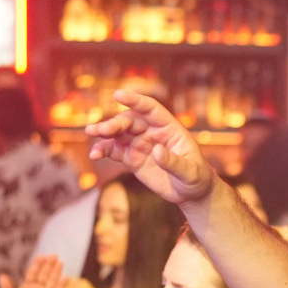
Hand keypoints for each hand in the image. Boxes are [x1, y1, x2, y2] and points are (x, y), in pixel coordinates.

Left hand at [0, 254, 65, 287]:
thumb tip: (1, 275)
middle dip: (49, 265)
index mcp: (27, 287)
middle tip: (53, 255)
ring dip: (56, 272)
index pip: (33, 273)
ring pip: (52, 281)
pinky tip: (65, 278)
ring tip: (60, 262)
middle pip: (44, 274)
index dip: (38, 264)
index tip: (42, 256)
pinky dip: (62, 286)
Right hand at [87, 91, 214, 206]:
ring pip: (119, 133)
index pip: (150, 109)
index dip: (135, 101)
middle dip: (115, 123)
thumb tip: (156, 150)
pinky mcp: (132, 158)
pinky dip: (103, 150)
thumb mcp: (190, 172)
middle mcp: (152, 132)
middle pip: (130, 121)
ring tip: (91, 133)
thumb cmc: (195, 177)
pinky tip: (95, 154)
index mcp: (169, 127)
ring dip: (104, 133)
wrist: (190, 192)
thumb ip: (174, 162)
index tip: (118, 95)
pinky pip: (114, 150)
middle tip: (101, 130)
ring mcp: (140, 144)